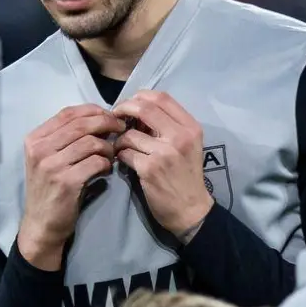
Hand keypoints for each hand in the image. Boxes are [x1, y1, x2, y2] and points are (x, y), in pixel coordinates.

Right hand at [19, 104, 124, 268]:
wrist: (42, 223)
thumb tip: (100, 118)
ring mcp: (51, 166)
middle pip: (81, 125)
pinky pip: (96, 162)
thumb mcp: (49, 158)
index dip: (92, 110)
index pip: (67, 113)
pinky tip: (106, 170)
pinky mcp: (66, 182)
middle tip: (121, 128)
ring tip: (111, 155)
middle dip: (106, 123)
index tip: (109, 115)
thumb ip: (66, 138)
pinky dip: (106, 163)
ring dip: (108, 147)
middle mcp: (40, 149)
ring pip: (91, 143)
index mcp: (35, 139)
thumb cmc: (50, 188)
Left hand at [112, 90, 214, 239]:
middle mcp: (180, 136)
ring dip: (119, 139)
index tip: (130, 105)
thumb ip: (169, 126)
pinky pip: (125, 153)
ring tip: (121, 147)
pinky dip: (121, 155)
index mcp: (191, 127)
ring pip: (129, 133)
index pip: (161, 97)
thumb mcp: (187, 145)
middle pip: (144, 108)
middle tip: (114, 117)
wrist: (191, 210)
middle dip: (123, 109)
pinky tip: (125, 161)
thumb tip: (139, 110)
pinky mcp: (150, 169)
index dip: (140, 96)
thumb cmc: (187, 176)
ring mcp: (164, 153)